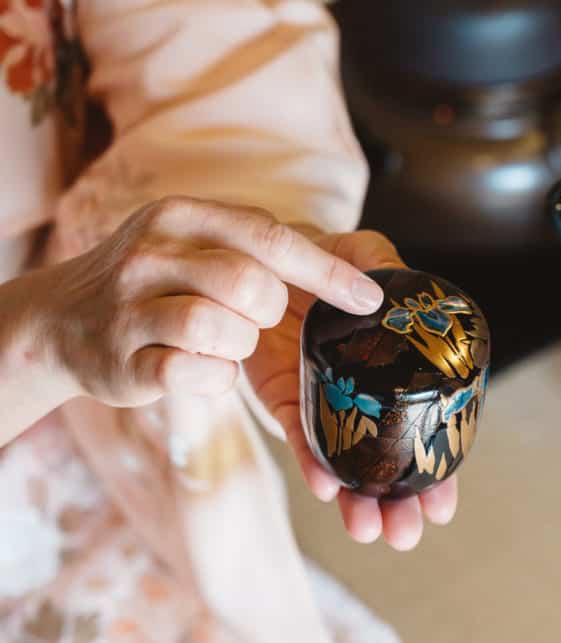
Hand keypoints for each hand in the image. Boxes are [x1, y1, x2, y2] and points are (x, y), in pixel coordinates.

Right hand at [42, 196, 384, 407]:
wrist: (62, 321)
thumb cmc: (157, 282)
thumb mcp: (199, 243)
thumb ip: (262, 246)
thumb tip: (367, 267)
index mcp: (184, 216)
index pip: (271, 238)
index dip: (327, 272)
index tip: (368, 298)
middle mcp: (152, 252)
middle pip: (251, 285)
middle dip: (269, 312)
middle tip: (254, 319)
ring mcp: (131, 306)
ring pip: (221, 329)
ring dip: (238, 346)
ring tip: (220, 342)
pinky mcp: (124, 359)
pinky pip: (195, 373)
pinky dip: (213, 377)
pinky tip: (199, 367)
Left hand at [243, 229, 457, 550]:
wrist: (264, 255)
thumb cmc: (323, 256)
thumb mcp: (365, 254)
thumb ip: (389, 268)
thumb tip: (406, 297)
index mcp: (400, 371)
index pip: (428, 430)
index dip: (439, 471)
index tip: (444, 507)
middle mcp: (367, 394)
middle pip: (390, 461)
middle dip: (400, 504)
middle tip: (407, 534)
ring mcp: (327, 401)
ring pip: (347, 462)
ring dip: (358, 501)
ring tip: (371, 531)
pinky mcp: (285, 397)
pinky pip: (301, 434)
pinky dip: (314, 462)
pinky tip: (326, 488)